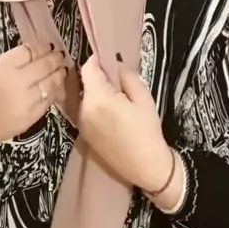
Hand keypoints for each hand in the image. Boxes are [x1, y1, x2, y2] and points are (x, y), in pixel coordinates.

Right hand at [0, 45, 67, 158]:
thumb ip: (12, 60)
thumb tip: (34, 52)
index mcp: (3, 67)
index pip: (30, 51)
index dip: (42, 47)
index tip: (48, 46)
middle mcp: (16, 82)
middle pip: (44, 65)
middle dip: (55, 59)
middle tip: (60, 55)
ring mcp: (26, 101)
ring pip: (51, 83)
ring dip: (58, 74)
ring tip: (61, 69)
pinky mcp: (31, 116)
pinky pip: (48, 101)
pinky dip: (54, 92)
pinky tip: (54, 87)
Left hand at [79, 56, 182, 205]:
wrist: (145, 167)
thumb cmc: (147, 131)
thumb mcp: (143, 98)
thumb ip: (126, 76)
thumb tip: (115, 64)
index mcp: (97, 98)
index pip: (88, 68)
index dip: (98, 60)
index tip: (111, 60)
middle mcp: (83, 109)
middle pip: (86, 82)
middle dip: (100, 77)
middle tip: (119, 82)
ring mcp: (81, 122)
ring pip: (86, 96)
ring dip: (97, 92)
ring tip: (118, 99)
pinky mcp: (83, 132)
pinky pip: (86, 109)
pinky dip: (96, 105)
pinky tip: (112, 114)